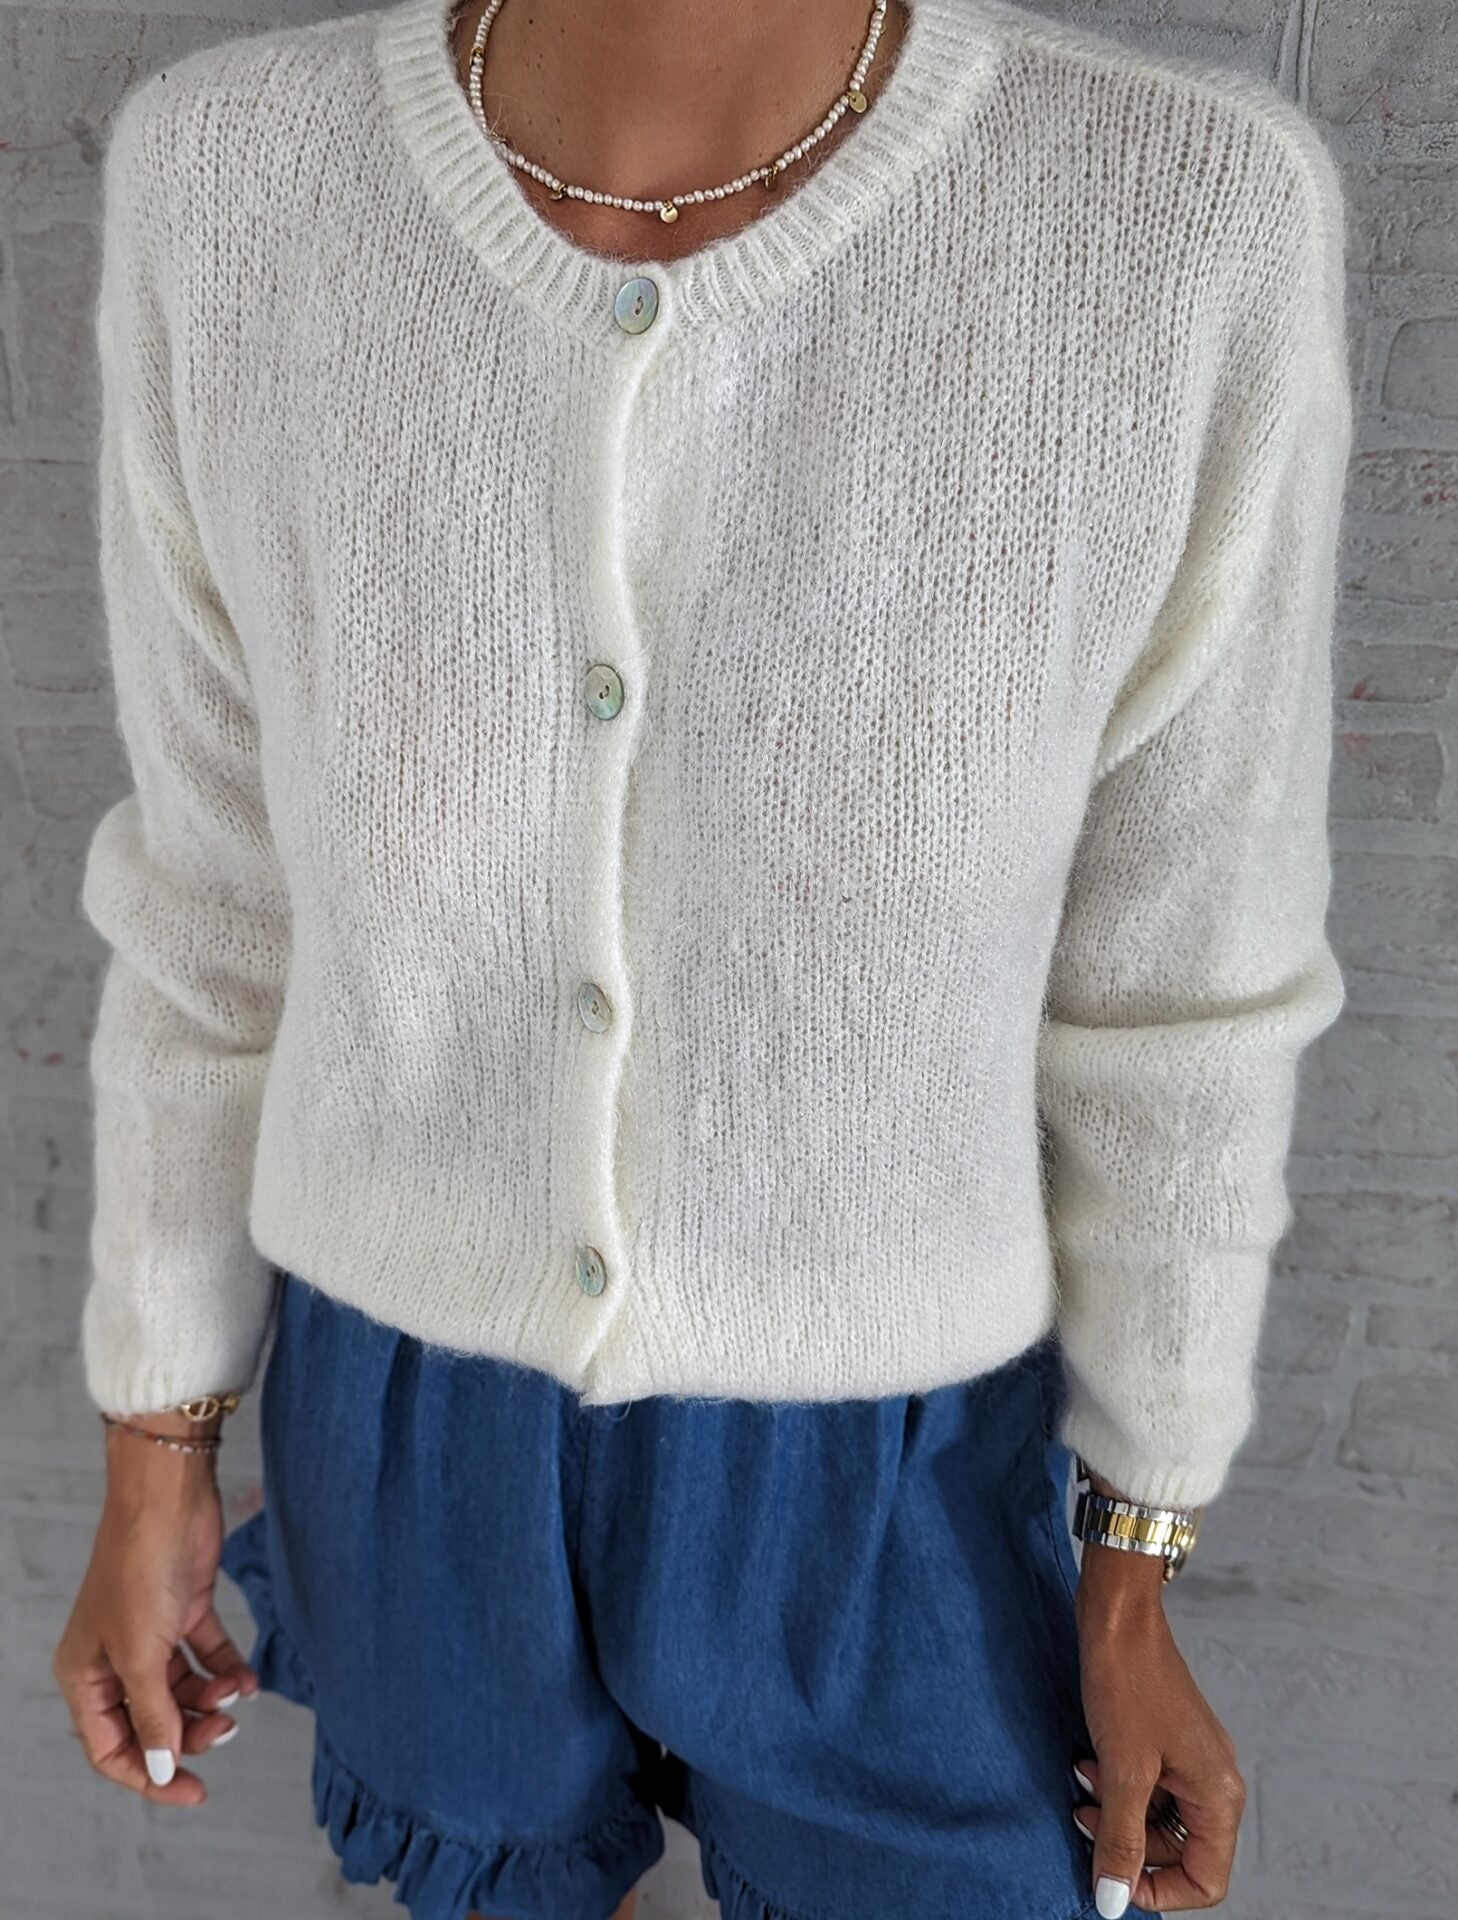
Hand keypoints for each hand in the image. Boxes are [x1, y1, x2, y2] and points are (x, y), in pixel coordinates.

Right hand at [51, 1407, 259, 1803]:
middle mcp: (114, 1659)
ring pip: (183, 1692)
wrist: (167, 1499)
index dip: (150, 1777)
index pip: (112, 1748)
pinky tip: (248, 1678)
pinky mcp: (184, 1610)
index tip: (195, 1792)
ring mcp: (151, 1634)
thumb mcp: (142, 1655)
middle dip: (190, 1733)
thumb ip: (154, 1716)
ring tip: (238, 1692)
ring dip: (213, 1701)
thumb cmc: (140, 1570)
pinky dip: (227, 1670)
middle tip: (227, 1730)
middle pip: (153, 1722)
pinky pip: (206, 1657)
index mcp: (84, 1676)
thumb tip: (163, 1769)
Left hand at [1071, 1480, 1245, 1913]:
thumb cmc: (1127, 1683)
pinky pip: (1147, 1786)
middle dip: (1128, 1844)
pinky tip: (1087, 1763)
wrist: (1118, 1615)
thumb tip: (1113, 1905)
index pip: (1208, 1881)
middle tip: (1084, 1820)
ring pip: (1158, 1818)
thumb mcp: (1121, 1771)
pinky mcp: (1168, 1740)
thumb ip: (1119, 1840)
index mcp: (1218, 1795)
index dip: (1159, 1889)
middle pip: (1180, 1852)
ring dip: (1116, 1813)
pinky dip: (1117, 1785)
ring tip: (1081, 1784)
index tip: (1112, 1875)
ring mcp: (1192, 1759)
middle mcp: (1214, 1781)